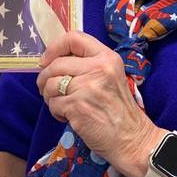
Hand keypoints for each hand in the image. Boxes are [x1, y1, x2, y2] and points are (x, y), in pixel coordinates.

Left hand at [36, 30, 160, 176]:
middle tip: (46, 89)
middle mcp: (98, 68)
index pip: (74, 38)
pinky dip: (55, 112)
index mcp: (107, 57)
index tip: (47, 61)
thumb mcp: (110, 76)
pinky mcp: (78, 107)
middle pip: (56, 63)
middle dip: (44, 78)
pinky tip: (67, 117)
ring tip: (61, 104)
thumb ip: (88, 64)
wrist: (132, 139)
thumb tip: (53, 60)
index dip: (54, 48)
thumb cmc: (118, 109)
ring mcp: (88, 87)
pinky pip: (53, 104)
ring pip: (50, 84)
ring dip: (49, 96)